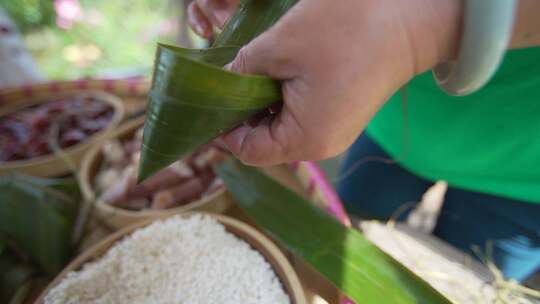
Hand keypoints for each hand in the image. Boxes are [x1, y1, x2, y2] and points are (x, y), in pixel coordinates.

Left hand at [190, 0, 461, 165]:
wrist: (407, 20)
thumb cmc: (345, 31)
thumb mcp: (279, 47)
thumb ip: (241, 71)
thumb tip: (220, 87)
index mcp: (305, 139)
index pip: (248, 150)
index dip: (222, 130)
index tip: (205, 104)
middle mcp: (321, 146)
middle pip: (264, 141)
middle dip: (242, 112)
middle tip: (229, 78)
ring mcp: (334, 132)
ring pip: (281, 126)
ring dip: (263, 101)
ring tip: (257, 70)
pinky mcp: (341, 116)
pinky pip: (301, 116)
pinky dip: (283, 97)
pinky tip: (279, 71)